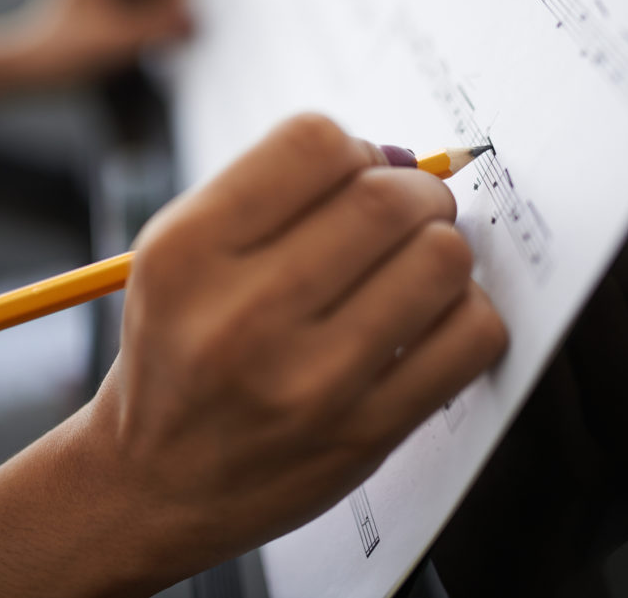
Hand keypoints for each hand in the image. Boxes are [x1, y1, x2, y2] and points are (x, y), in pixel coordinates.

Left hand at [5, 0, 191, 84]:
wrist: (30, 70)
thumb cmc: (61, 53)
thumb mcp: (117, 40)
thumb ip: (159, 26)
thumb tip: (195, 18)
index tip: (184, 30)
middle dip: (169, 9)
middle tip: (165, 41)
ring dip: (160, 19)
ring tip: (141, 44)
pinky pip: (147, 4)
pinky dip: (150, 24)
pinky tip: (137, 42)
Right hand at [83, 114, 507, 588]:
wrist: (155, 484)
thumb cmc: (176, 355)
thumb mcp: (178, 257)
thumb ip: (271, 194)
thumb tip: (396, 156)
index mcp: (187, 253)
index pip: (314, 142)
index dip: (350, 148)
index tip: (350, 177)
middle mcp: (243, 316)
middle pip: (387, 198)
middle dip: (415, 192)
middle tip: (404, 214)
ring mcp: (309, 382)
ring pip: (441, 259)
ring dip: (442, 248)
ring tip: (414, 268)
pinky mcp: (365, 434)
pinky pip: (472, 335)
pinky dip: (466, 312)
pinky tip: (428, 321)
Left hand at [430, 227, 627, 596]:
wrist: (520, 533)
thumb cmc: (563, 422)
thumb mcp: (618, 358)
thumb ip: (619, 290)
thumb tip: (569, 199)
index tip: (581, 254)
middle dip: (579, 261)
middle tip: (526, 262)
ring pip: (597, 315)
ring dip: (543, 297)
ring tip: (508, 296)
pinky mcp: (587, 477)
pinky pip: (545, 369)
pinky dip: (514, 343)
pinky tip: (492, 342)